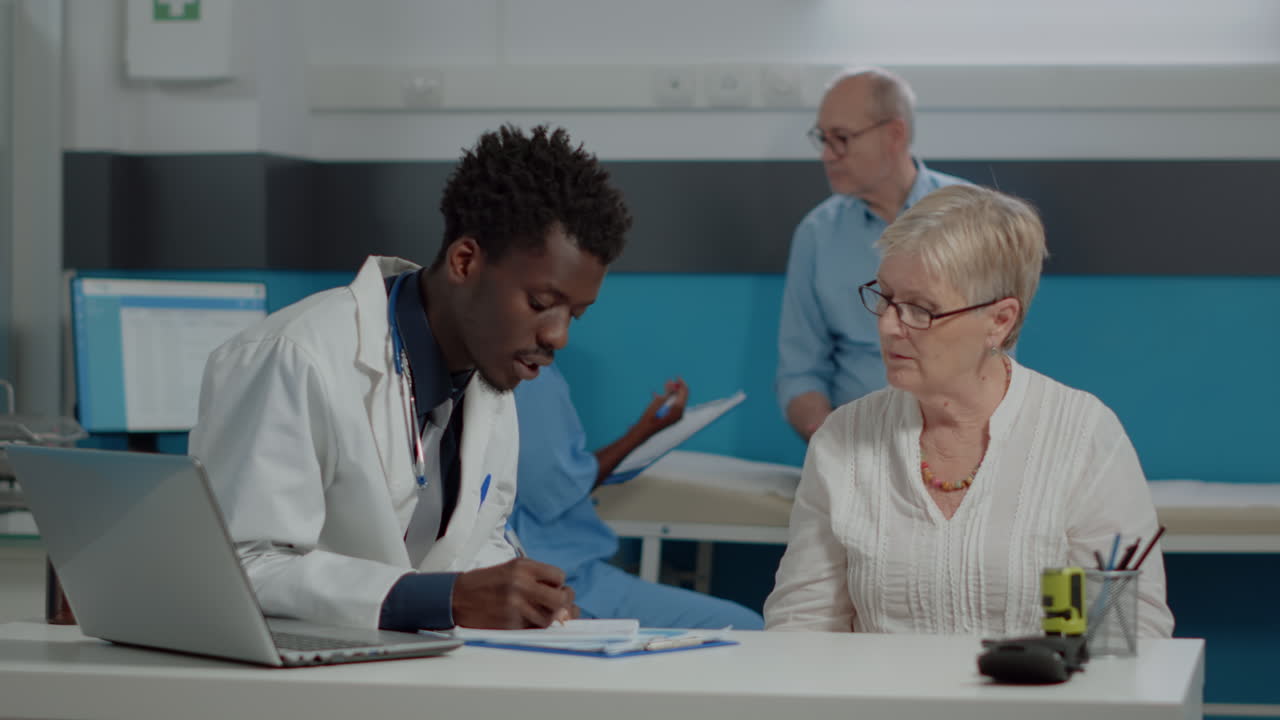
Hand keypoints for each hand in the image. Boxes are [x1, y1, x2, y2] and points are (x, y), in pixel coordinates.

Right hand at [452, 558, 575, 628]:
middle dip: (564, 603)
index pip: (558, 576)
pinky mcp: (509, 624)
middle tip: (560, 605)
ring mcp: (515, 605)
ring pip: (548, 618)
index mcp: (522, 567)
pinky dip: (533, 627)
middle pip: (560, 599)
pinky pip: (532, 630)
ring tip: (537, 613)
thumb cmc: (485, 583)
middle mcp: (521, 584)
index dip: (559, 584)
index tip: (553, 587)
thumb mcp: (510, 569)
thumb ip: (536, 578)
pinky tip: (524, 620)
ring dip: (548, 618)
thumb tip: (564, 597)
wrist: (456, 598)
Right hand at [639, 378, 688, 434]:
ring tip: (665, 384)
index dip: (681, 383)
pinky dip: (666, 399)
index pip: (684, 392)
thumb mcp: (659, 401)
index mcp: (679, 409)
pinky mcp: (670, 418)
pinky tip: (657, 394)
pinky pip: (670, 406)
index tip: (677, 377)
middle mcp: (679, 413)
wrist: (644, 430)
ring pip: (675, 400)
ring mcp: (675, 417)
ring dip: (670, 392)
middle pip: (681, 397)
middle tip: (671, 380)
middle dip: (676, 387)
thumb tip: (674, 384)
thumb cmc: (651, 416)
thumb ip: (668, 392)